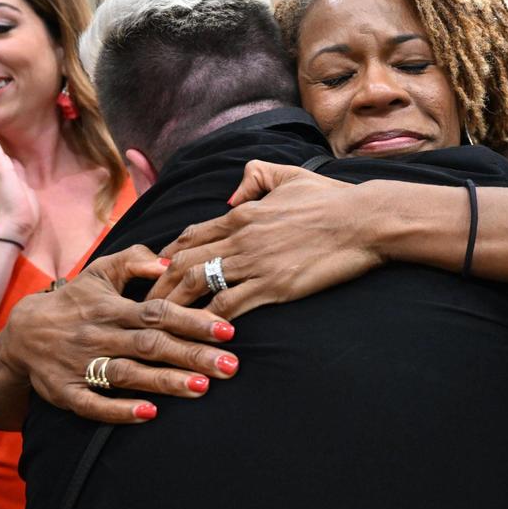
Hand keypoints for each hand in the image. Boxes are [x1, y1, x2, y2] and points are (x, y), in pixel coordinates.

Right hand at [0, 244, 239, 423]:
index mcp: (111, 308)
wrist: (21, 333)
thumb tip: (169, 262)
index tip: (227, 330)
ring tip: (202, 388)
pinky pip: (93, 404)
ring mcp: (81, 366)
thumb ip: (135, 262)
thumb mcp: (100, 272)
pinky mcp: (66, 393)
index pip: (157, 312)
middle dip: (192, 355)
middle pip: (150, 345)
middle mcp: (98, 335)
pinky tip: (150, 413)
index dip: (192, 321)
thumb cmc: (75, 301)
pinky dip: (119, 410)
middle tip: (230, 366)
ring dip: (164, 382)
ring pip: (127, 374)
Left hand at [148, 159, 384, 318]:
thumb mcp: (289, 175)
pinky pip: (228, 306)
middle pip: (182, 262)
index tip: (154, 271)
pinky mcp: (273, 287)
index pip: (191, 235)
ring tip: (161, 325)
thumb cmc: (332, 199)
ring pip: (197, 285)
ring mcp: (255, 264)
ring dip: (175, 306)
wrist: (364, 221)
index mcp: (243, 213)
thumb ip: (256, 176)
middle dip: (158, 285)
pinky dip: (209, 320)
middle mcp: (240, 238)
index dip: (167, 254)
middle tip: (143, 305)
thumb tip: (231, 195)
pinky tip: (200, 333)